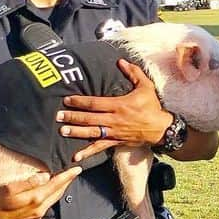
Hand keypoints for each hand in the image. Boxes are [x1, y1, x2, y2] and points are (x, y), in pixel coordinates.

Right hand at [0, 166, 82, 218]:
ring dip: (61, 188)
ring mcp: (36, 214)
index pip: (56, 184)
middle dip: (67, 181)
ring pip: (54, 198)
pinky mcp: (31, 217)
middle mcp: (39, 209)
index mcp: (35, 200)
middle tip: (74, 171)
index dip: (67, 176)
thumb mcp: (8, 189)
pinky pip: (47, 203)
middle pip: (59, 192)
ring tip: (65, 178)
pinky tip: (50, 190)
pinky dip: (53, 194)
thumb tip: (44, 176)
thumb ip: (28, 182)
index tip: (76, 168)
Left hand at [56, 57, 171, 161]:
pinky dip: (88, 152)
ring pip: (92, 133)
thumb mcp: (146, 87)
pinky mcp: (116, 142)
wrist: (161, 129)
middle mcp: (114, 120)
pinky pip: (100, 147)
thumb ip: (134, 72)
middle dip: (73, 117)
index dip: (80, 102)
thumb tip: (121, 61)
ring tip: (62, 131)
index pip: (95, 103)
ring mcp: (114, 132)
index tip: (67, 100)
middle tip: (58, 116)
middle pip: (90, 118)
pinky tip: (76, 156)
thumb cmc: (152, 107)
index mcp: (119, 105)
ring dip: (76, 132)